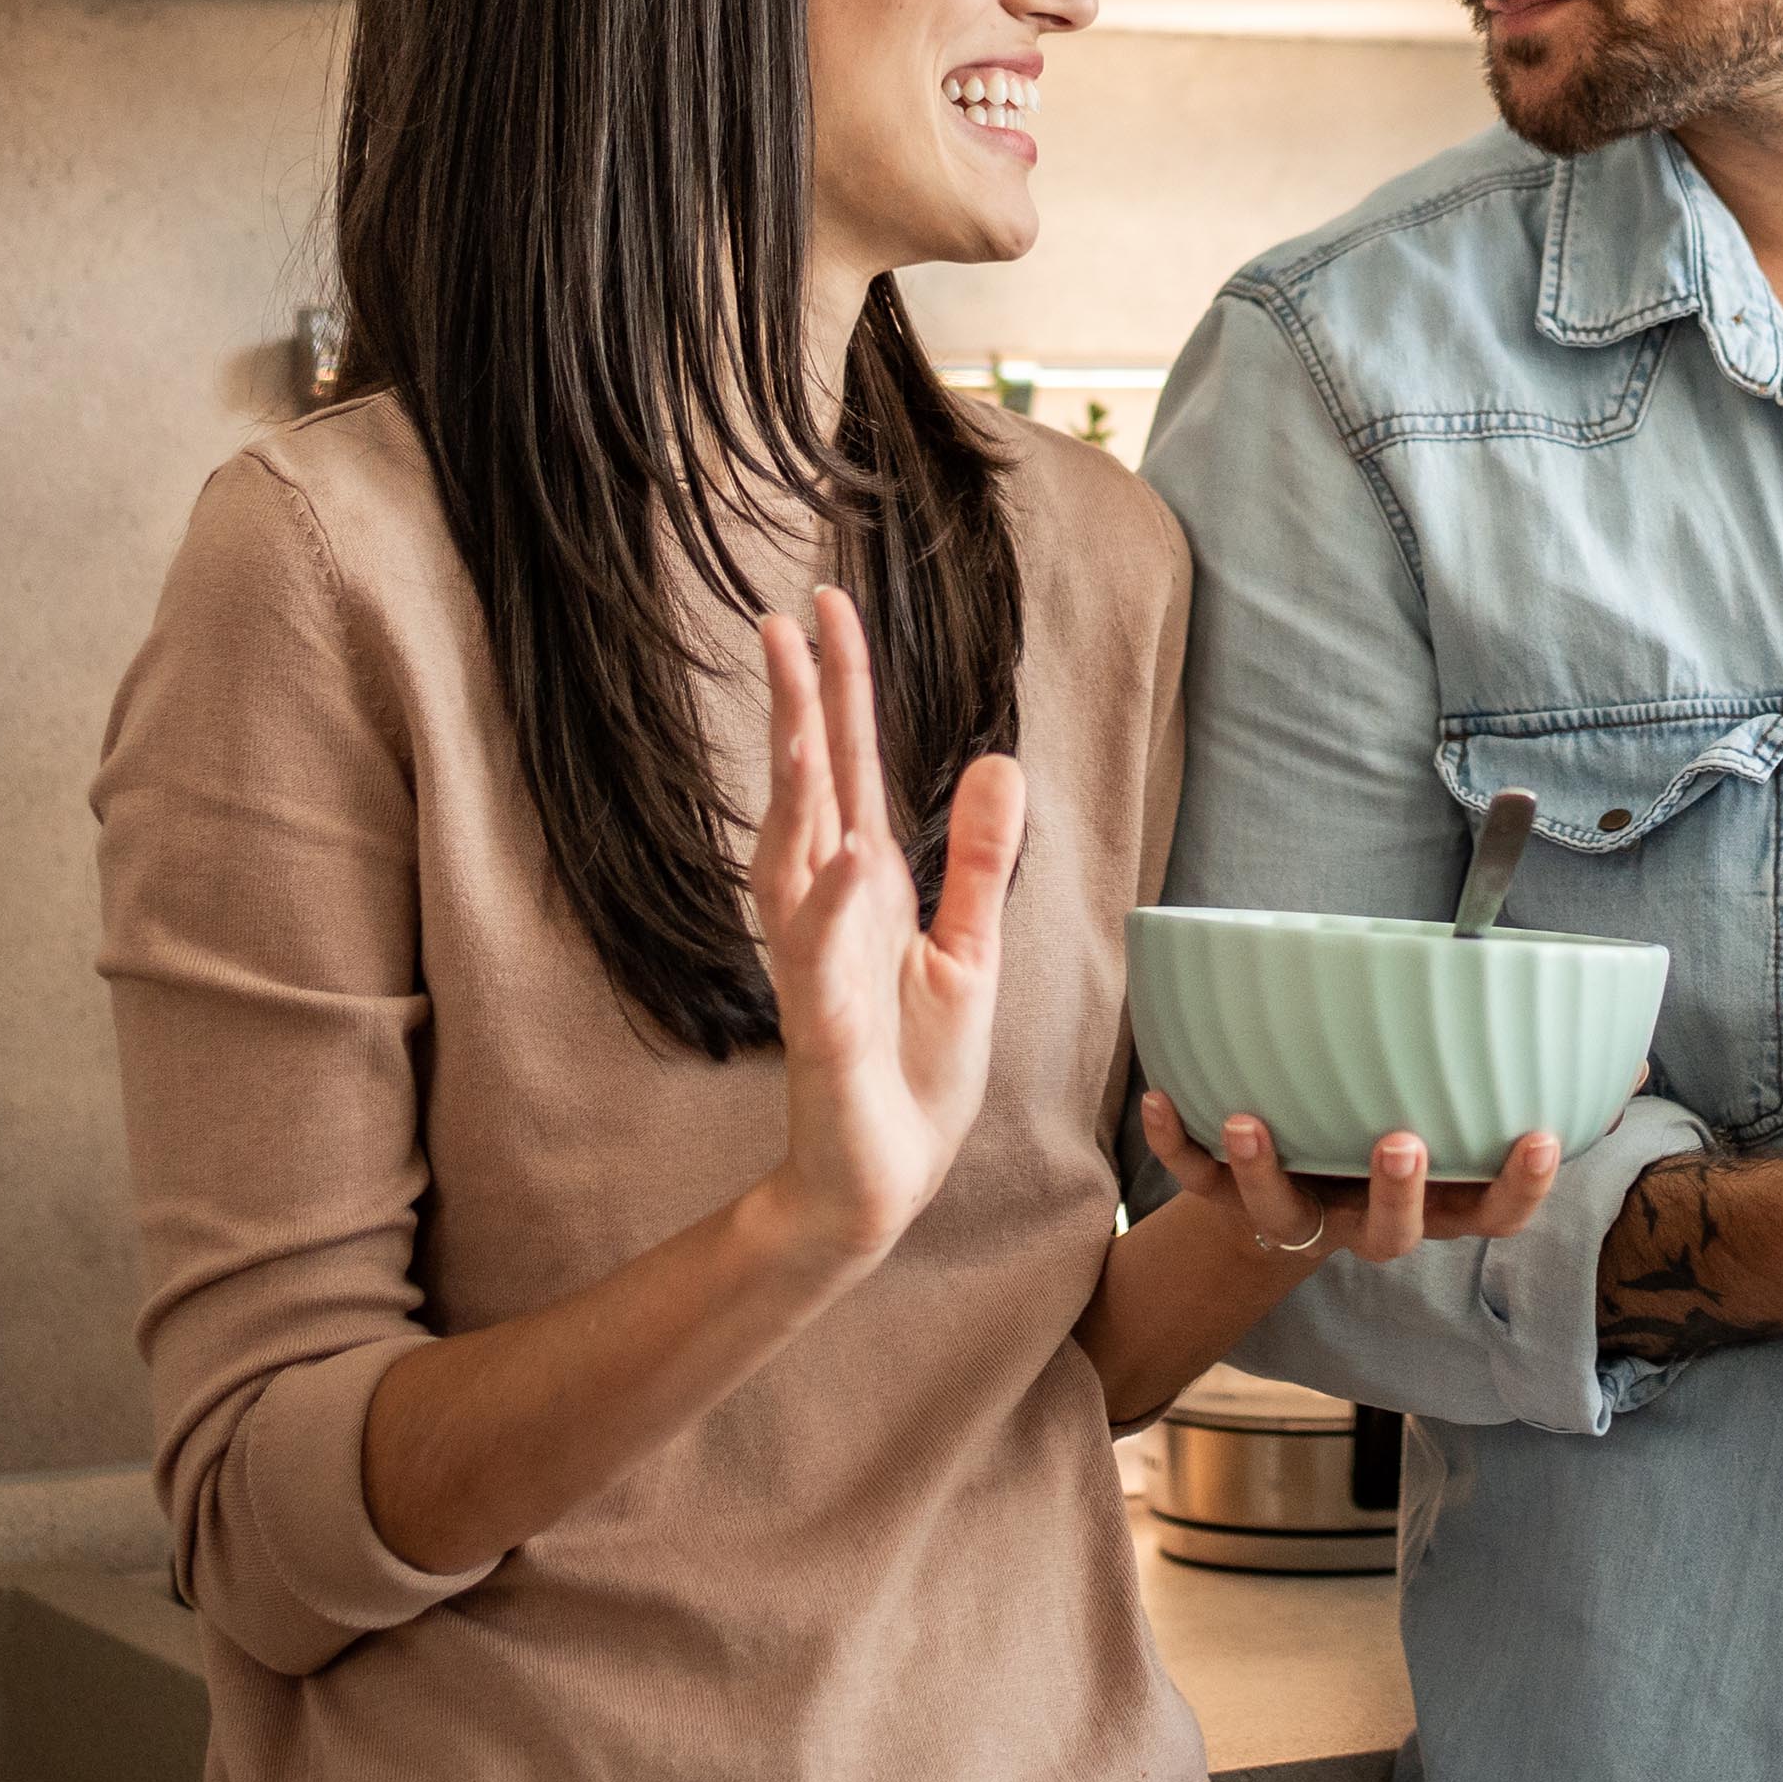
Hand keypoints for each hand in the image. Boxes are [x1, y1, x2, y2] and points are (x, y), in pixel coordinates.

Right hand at [749, 587, 1025, 1280]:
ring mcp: (819, 963)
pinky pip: (819, 955)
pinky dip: (832, 905)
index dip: (842, 685)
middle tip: (784, 617)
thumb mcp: (969, 948)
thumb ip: (979, 858)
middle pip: (810, 788)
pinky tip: (848, 855)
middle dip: (800, 706)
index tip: (828, 603)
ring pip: (794, 856)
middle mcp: (829, 908)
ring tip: (805, 714)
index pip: (852, 765)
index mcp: (867, 883)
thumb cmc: (917, 1069)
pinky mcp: (824, 1026)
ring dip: (797, 786)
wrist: (889, 1178)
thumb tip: (998, 759)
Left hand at [1138, 1090, 1561, 1265]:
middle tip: (1401, 1140)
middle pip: (1388, 1234)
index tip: (1542, 1140)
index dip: (1518, 1189)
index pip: (1487, 1216)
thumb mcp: (1461, 1118)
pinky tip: (1161, 1094)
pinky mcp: (1223, 1201)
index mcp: (1428, 1202)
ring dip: (1262, 1170)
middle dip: (1395, 1194)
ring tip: (1250, 1117)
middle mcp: (1361, 1219)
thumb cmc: (1385, 1141)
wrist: (1272, 1214)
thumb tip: (1630, 1056)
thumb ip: (1533, 1083)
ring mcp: (1291, 1214)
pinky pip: (1193, 1180)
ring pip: (1279, 1212)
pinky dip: (1175, 1139)